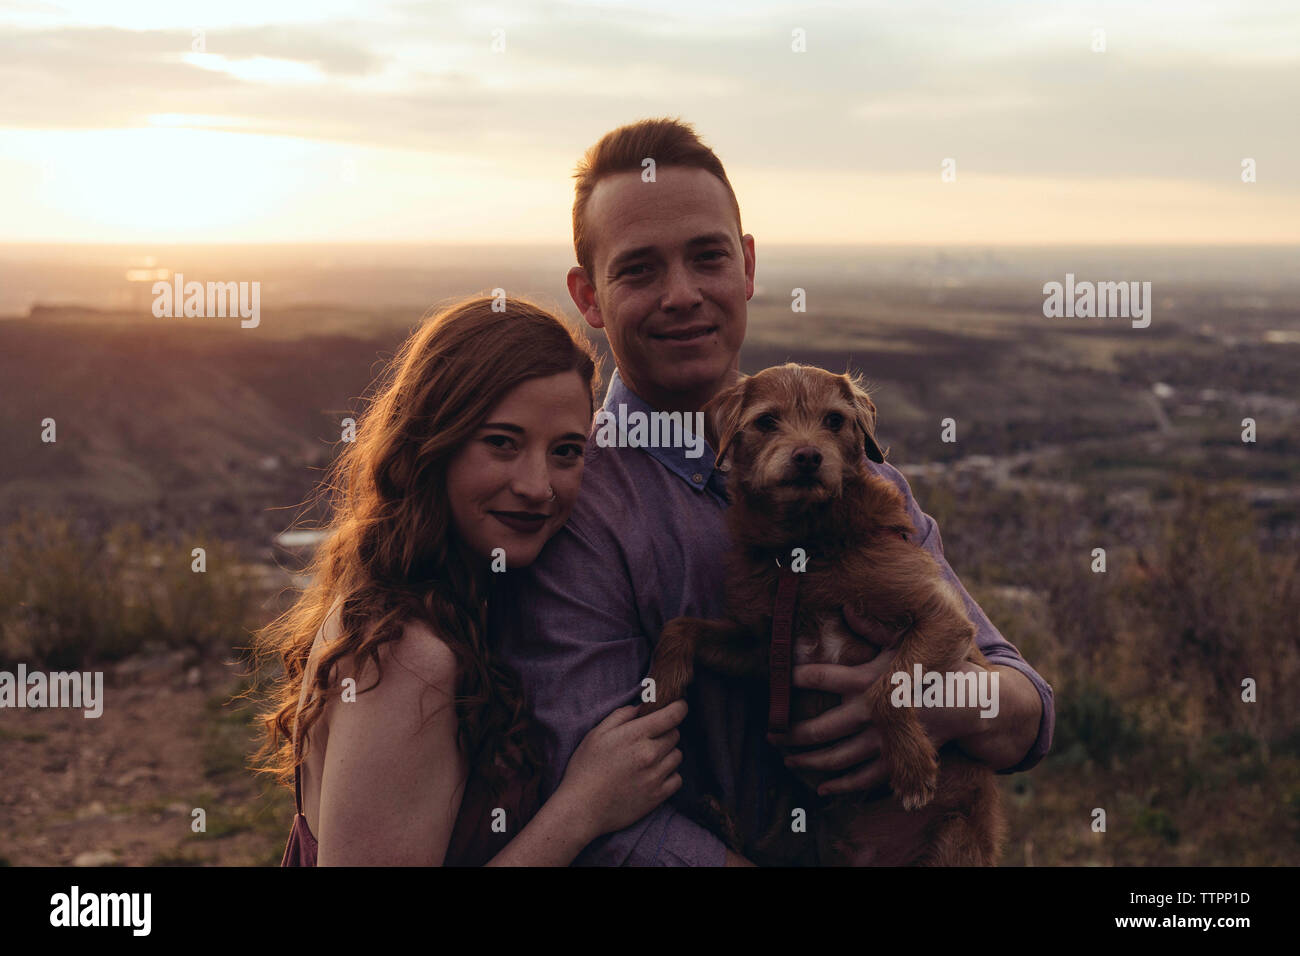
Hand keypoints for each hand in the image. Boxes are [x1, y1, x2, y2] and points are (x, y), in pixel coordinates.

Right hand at [556, 700, 686, 839]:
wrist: (582, 808)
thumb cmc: (585, 769)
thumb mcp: (597, 734)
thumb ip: (621, 715)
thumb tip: (641, 708)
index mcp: (635, 735)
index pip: (673, 715)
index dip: (679, 707)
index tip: (679, 706)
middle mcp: (650, 754)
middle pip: (675, 734)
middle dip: (665, 732)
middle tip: (647, 739)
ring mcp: (656, 776)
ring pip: (677, 756)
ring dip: (667, 754)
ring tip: (647, 760)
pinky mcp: (658, 796)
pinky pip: (677, 779)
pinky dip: (669, 776)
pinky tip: (652, 776)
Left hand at [766, 607, 973, 796]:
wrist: (972, 703)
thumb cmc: (935, 668)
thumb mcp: (907, 644)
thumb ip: (875, 628)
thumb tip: (847, 606)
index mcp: (871, 680)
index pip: (821, 677)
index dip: (795, 677)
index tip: (778, 678)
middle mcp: (872, 713)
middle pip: (820, 729)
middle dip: (790, 733)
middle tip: (769, 734)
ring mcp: (884, 743)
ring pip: (836, 758)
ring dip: (808, 761)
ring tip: (787, 759)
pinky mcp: (896, 763)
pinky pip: (862, 780)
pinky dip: (840, 786)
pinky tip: (821, 787)